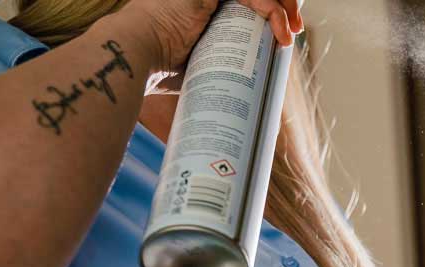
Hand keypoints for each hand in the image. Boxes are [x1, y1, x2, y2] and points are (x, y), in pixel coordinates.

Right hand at [113, 0, 303, 92]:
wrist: (134, 56)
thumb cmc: (157, 69)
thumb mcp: (199, 66)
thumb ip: (219, 67)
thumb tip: (243, 98)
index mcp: (202, 8)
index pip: (245, 4)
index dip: (270, 14)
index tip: (284, 38)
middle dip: (282, 8)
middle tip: (291, 34)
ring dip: (283, 7)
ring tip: (291, 33)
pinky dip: (272, 9)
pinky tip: (281, 29)